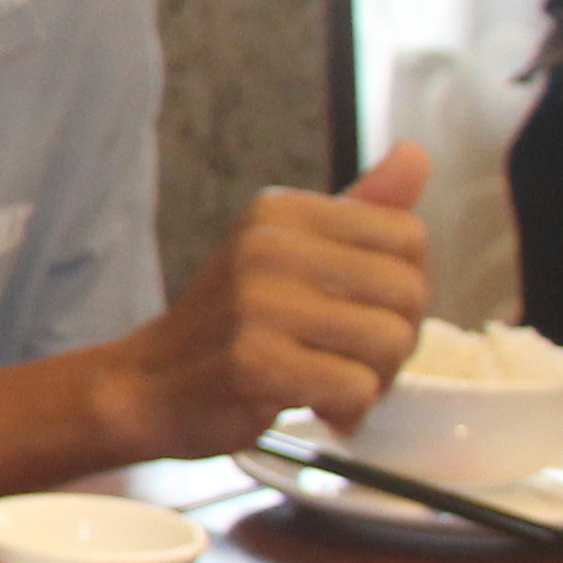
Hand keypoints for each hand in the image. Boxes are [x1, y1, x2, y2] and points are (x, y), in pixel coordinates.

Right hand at [117, 143, 432, 455]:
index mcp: (279, 212)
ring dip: (374, 381)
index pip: (409, 238)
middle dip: (394, 341)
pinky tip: (315, 407)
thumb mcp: (288, 251)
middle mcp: (267, 247)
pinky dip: (347, 410)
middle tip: (347, 358)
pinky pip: (356, 389)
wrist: (147, 386)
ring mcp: (257, 304)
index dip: (400, 288)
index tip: (356, 313)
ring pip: (390, 343)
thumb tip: (415, 151)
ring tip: (331, 383)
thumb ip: (359, 209)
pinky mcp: (253, 362)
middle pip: (409, 292)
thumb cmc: (231, 324)